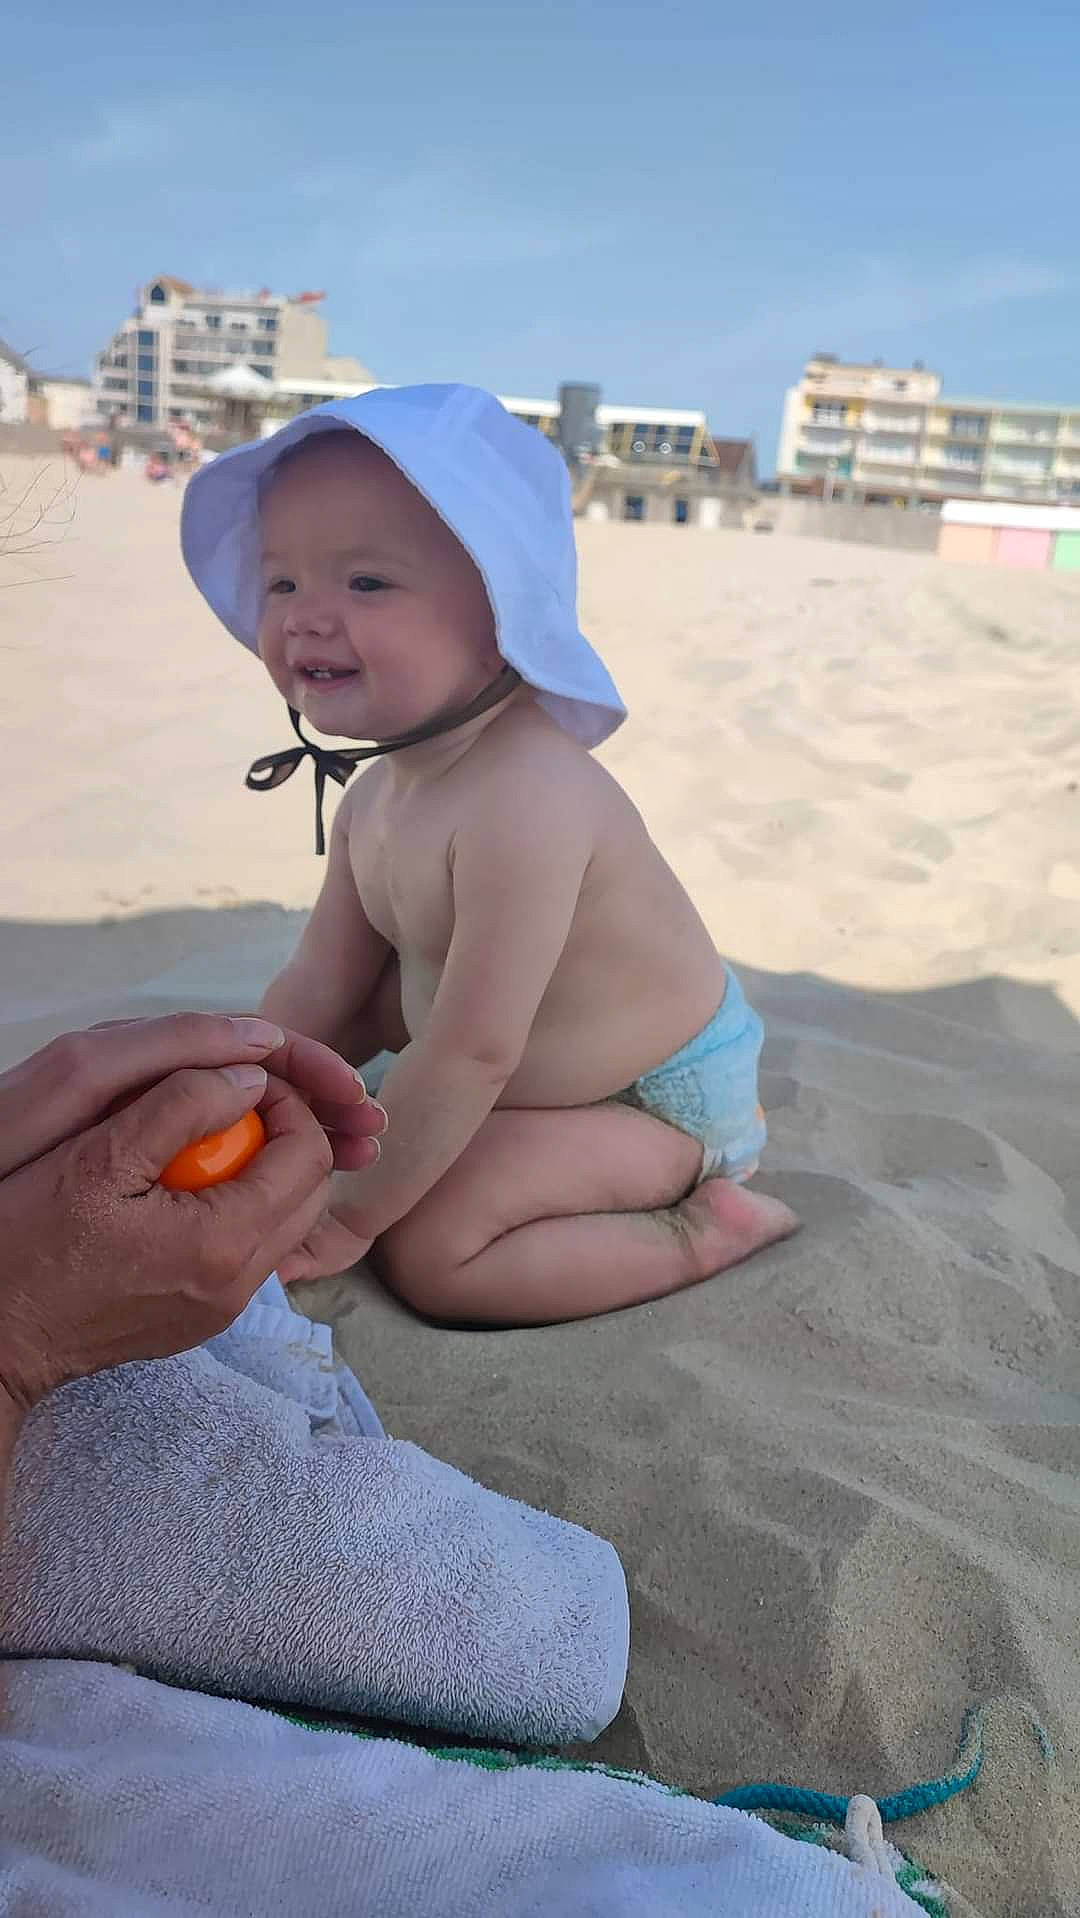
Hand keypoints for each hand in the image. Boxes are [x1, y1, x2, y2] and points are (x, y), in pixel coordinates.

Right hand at [0, 1014, 373, 1414]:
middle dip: (292, 1135)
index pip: (307, 1154)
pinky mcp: (204, 1319)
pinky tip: (194, 1183)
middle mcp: (238, 1284)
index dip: (289, 1102)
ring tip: (217, 1136)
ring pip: (289, 1223)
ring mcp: (224, 1309)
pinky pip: (255, 1251)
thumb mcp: (98, 1157)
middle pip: (312, 1192)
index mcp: (222, 1241)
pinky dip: (246, 1208)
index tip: (244, 1079)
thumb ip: (181, 1107)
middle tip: (240, 1102)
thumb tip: (251, 1078)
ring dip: (272, 1172)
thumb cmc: (30, 1245)